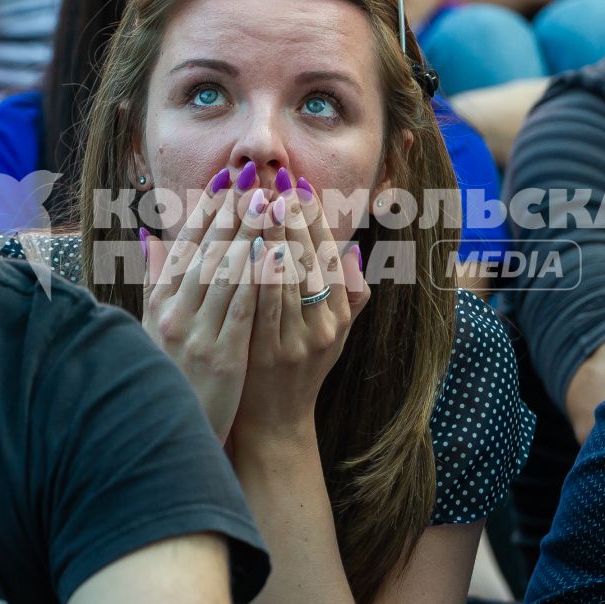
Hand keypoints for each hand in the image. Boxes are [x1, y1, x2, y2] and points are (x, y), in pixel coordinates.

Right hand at [141, 179, 269, 441]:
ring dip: (248, 234)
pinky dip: (256, 278)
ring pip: (225, 273)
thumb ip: (154, 280)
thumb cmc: (170, 375)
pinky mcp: (221, 356)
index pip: (185, 245)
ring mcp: (196, 334)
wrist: (165, 433)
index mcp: (159, 302)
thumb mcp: (153, 326)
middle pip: (206, 251)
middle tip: (253, 177)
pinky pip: (241, 309)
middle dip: (231, 211)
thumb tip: (147, 236)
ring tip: (268, 201)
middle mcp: (174, 313)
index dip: (207, 210)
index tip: (227, 179)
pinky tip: (273, 253)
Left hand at [232, 175, 369, 446]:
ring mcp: (297, 341)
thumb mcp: (336, 334)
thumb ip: (350, 295)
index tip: (300, 186)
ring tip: (262, 202)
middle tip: (278, 181)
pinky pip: (264, 307)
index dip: (315, 219)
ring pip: (289, 280)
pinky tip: (249, 249)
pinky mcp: (270, 354)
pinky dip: (259, 277)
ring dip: (274, 238)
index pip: (330, 255)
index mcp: (339, 314)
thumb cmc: (300, 368)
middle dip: (294, 218)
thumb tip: (354, 251)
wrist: (274, 422)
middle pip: (312, 261)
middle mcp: (325, 326)